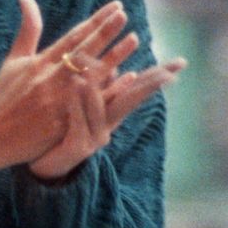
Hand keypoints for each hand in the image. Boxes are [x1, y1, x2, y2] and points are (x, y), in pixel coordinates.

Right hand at [0, 0, 128, 170]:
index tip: (114, 7)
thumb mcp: (13, 60)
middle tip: (123, 15)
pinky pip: (91, 104)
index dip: (95, 21)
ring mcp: (58, 101)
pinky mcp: (63, 123)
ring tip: (132, 39)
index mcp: (39, 63)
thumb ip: (27, 30)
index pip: (73, 37)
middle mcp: (50, 79)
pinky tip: (127, 79)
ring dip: (114, 57)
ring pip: (91, 75)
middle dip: (105, 32)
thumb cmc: (3, 97)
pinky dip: (110, 90)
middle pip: (83, 52)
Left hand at [29, 45, 186, 180]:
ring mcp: (95, 137)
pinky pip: (79, 120)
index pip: (140, 89)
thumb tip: (115, 66)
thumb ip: (99, 88)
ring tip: (113, 63)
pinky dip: (79, 102)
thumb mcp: (84, 107)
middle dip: (153, 83)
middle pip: (134, 99)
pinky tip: (78, 83)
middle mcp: (109, 125)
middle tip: (172, 69)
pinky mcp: (77, 146)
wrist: (46, 165)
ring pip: (105, 108)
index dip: (160, 76)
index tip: (181, 62)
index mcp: (112, 113)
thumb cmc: (64, 132)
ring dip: (111, 84)